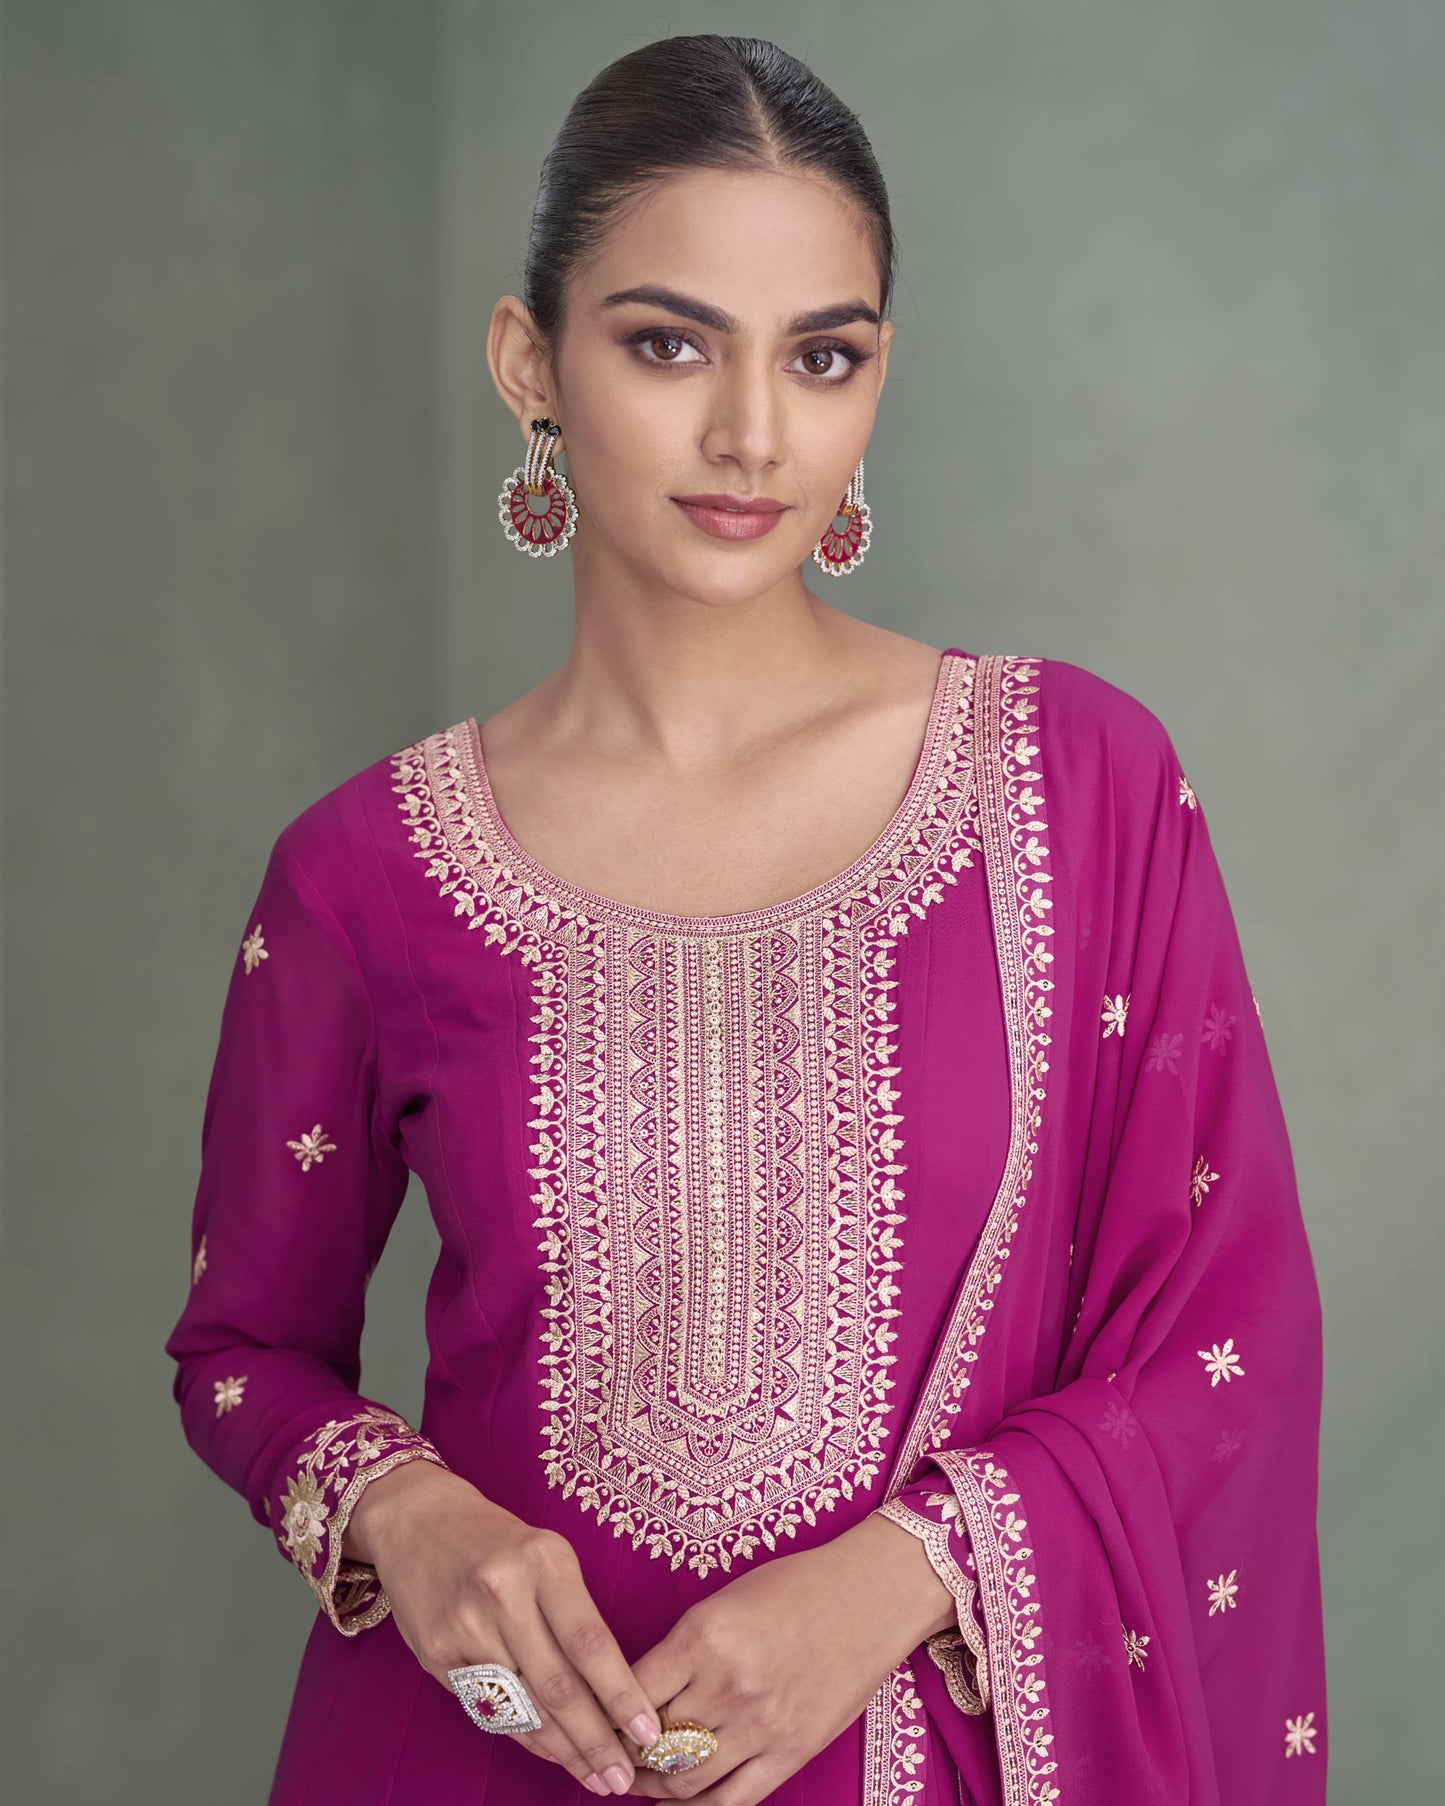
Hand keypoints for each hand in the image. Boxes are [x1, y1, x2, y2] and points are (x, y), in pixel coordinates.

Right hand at [351, 1462, 663, 1796]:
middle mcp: (503, 1594)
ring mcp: (465, 1626)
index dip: (620, 1694)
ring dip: (563, 1751)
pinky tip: (551, 1753)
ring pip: (524, 1707)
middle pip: (558, 1686)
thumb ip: (573, 1613)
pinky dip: (524, 1736)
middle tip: (622, 1778)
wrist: (418, 1519)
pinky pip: (489, 1708)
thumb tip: (610, 1691)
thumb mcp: (546, 1554)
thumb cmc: (498, 1540)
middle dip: (595, 1740)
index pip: (590, 1642)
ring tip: (595, 1777)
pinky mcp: (435, 1653)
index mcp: (543, 1561)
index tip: (648, 1731)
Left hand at [616, 1511, 955, 1801]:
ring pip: (684, 1782)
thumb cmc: (795, 1585)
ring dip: (652, 1788)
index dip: (600, 1715)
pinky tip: (680, 1801)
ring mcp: (762, 1725)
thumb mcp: (724, 1599)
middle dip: (620, 1756)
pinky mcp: (791, 1752)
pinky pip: (732, 1801)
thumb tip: (638, 1694)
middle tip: (604, 1757)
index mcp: (703, 1636)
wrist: (870, 1594)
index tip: (587, 1720)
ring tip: (638, 1780)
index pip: (629, 1694)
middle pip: (651, 1743)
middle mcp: (728, 1685)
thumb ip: (682, 1649)